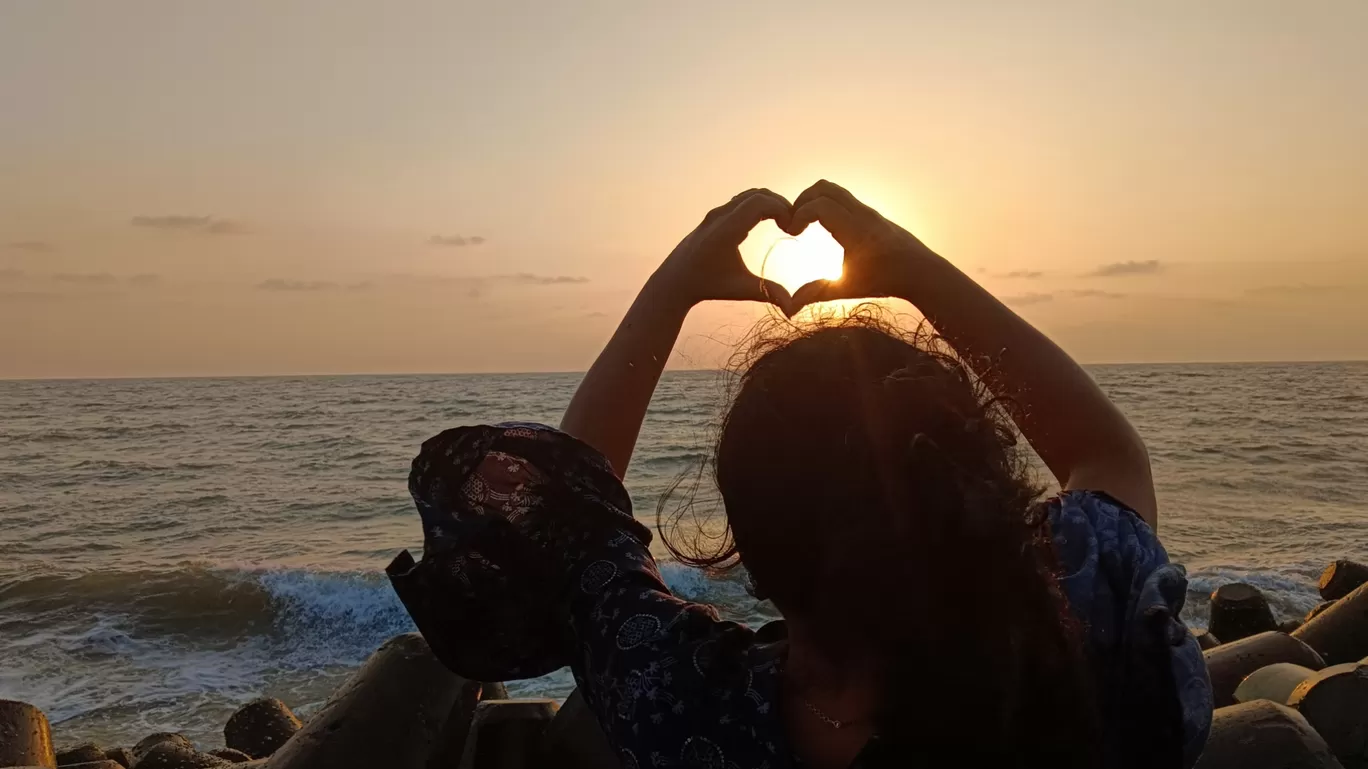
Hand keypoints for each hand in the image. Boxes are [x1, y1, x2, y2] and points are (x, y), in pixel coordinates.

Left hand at [651, 188, 794, 313]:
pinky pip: (741, 201)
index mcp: (726, 230)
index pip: (759, 202)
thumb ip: (768, 293)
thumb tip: (793, 308)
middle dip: (780, 204)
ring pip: (749, 195)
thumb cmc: (707, 285)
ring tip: (783, 222)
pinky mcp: (714, 216)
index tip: (791, 228)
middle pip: (757, 194)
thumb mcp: (739, 290)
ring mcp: (715, 214)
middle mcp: (719, 216)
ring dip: (769, 203)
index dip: (781, 209)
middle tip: (792, 224)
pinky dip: (758, 205)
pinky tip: (767, 222)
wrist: (675, 280)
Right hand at [782, 179, 933, 311]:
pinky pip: (843, 199)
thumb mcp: (849, 288)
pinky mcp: (871, 213)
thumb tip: (790, 307)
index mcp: (855, 231)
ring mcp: (868, 211)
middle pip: (824, 188)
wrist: (922, 273)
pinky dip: (827, 204)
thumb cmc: (886, 281)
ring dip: (814, 200)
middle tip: (793, 222)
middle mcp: (862, 214)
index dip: (799, 214)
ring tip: (805, 223)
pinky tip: (823, 228)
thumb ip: (818, 293)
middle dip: (802, 200)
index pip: (819, 205)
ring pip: (834, 189)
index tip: (792, 232)